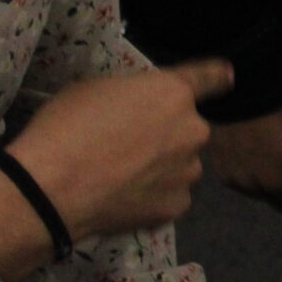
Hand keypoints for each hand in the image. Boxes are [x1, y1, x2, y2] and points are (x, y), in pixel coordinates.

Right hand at [0, 59, 228, 242]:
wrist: (54, 186)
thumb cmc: (67, 127)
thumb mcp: (93, 89)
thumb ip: (132, 94)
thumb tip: (143, 107)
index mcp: (173, 94)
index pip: (206, 79)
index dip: (216, 76)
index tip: (227, 76)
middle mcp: (192, 130)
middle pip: (186, 129)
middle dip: (166, 134)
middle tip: (127, 145)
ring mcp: (188, 171)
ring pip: (181, 164)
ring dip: (162, 167)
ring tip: (120, 176)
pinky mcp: (178, 205)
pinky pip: (171, 195)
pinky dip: (154, 196)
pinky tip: (124, 198)